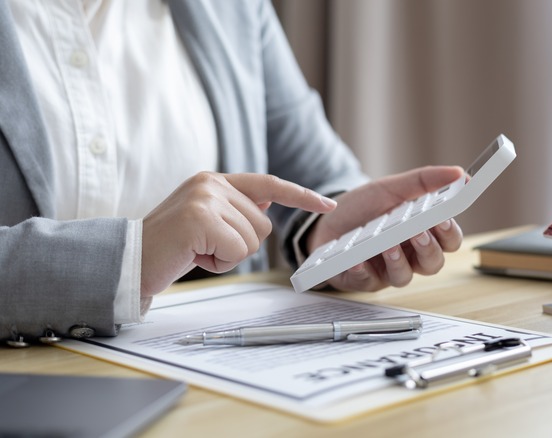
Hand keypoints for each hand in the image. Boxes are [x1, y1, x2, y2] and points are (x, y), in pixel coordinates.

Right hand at [141, 172, 336, 296]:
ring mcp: (205, 199)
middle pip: (263, 225)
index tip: (329, 204)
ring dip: (227, 256)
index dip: (301, 196)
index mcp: (214, 180)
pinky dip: (219, 264)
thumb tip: (267, 204)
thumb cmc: (170, 246)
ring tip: (196, 250)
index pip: (269, 184)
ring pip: (252, 241)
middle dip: (240, 246)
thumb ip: (235, 209)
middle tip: (204, 247)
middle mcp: (211, 183)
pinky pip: (237, 252)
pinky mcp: (200, 219)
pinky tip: (194, 257)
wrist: (129, 261)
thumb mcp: (205, 220)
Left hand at [308, 165, 464, 290]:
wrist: (327, 219)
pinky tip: (358, 260)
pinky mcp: (364, 280)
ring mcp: (387, 270)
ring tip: (387, 245)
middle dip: (428, 250)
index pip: (449, 240)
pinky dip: (363, 270)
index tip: (444, 219)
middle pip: (433, 264)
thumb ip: (425, 181)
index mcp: (423, 232)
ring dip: (398, 261)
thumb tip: (460, 173)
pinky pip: (368, 281)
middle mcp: (409, 255)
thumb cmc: (365, 206)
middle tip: (418, 233)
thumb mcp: (393, 188)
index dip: (450, 233)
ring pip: (404, 277)